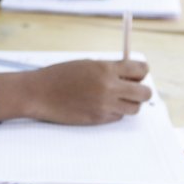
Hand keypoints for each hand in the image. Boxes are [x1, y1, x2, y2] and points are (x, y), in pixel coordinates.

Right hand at [20, 59, 151, 124]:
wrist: (39, 93)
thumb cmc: (59, 76)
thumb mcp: (86, 64)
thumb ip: (109, 69)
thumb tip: (130, 75)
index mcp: (105, 69)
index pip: (141, 70)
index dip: (142, 72)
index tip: (138, 74)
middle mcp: (109, 88)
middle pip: (144, 93)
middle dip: (141, 91)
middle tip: (132, 89)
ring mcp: (104, 106)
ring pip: (134, 108)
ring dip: (129, 103)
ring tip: (115, 98)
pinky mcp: (98, 119)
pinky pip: (117, 117)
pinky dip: (113, 112)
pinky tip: (99, 105)